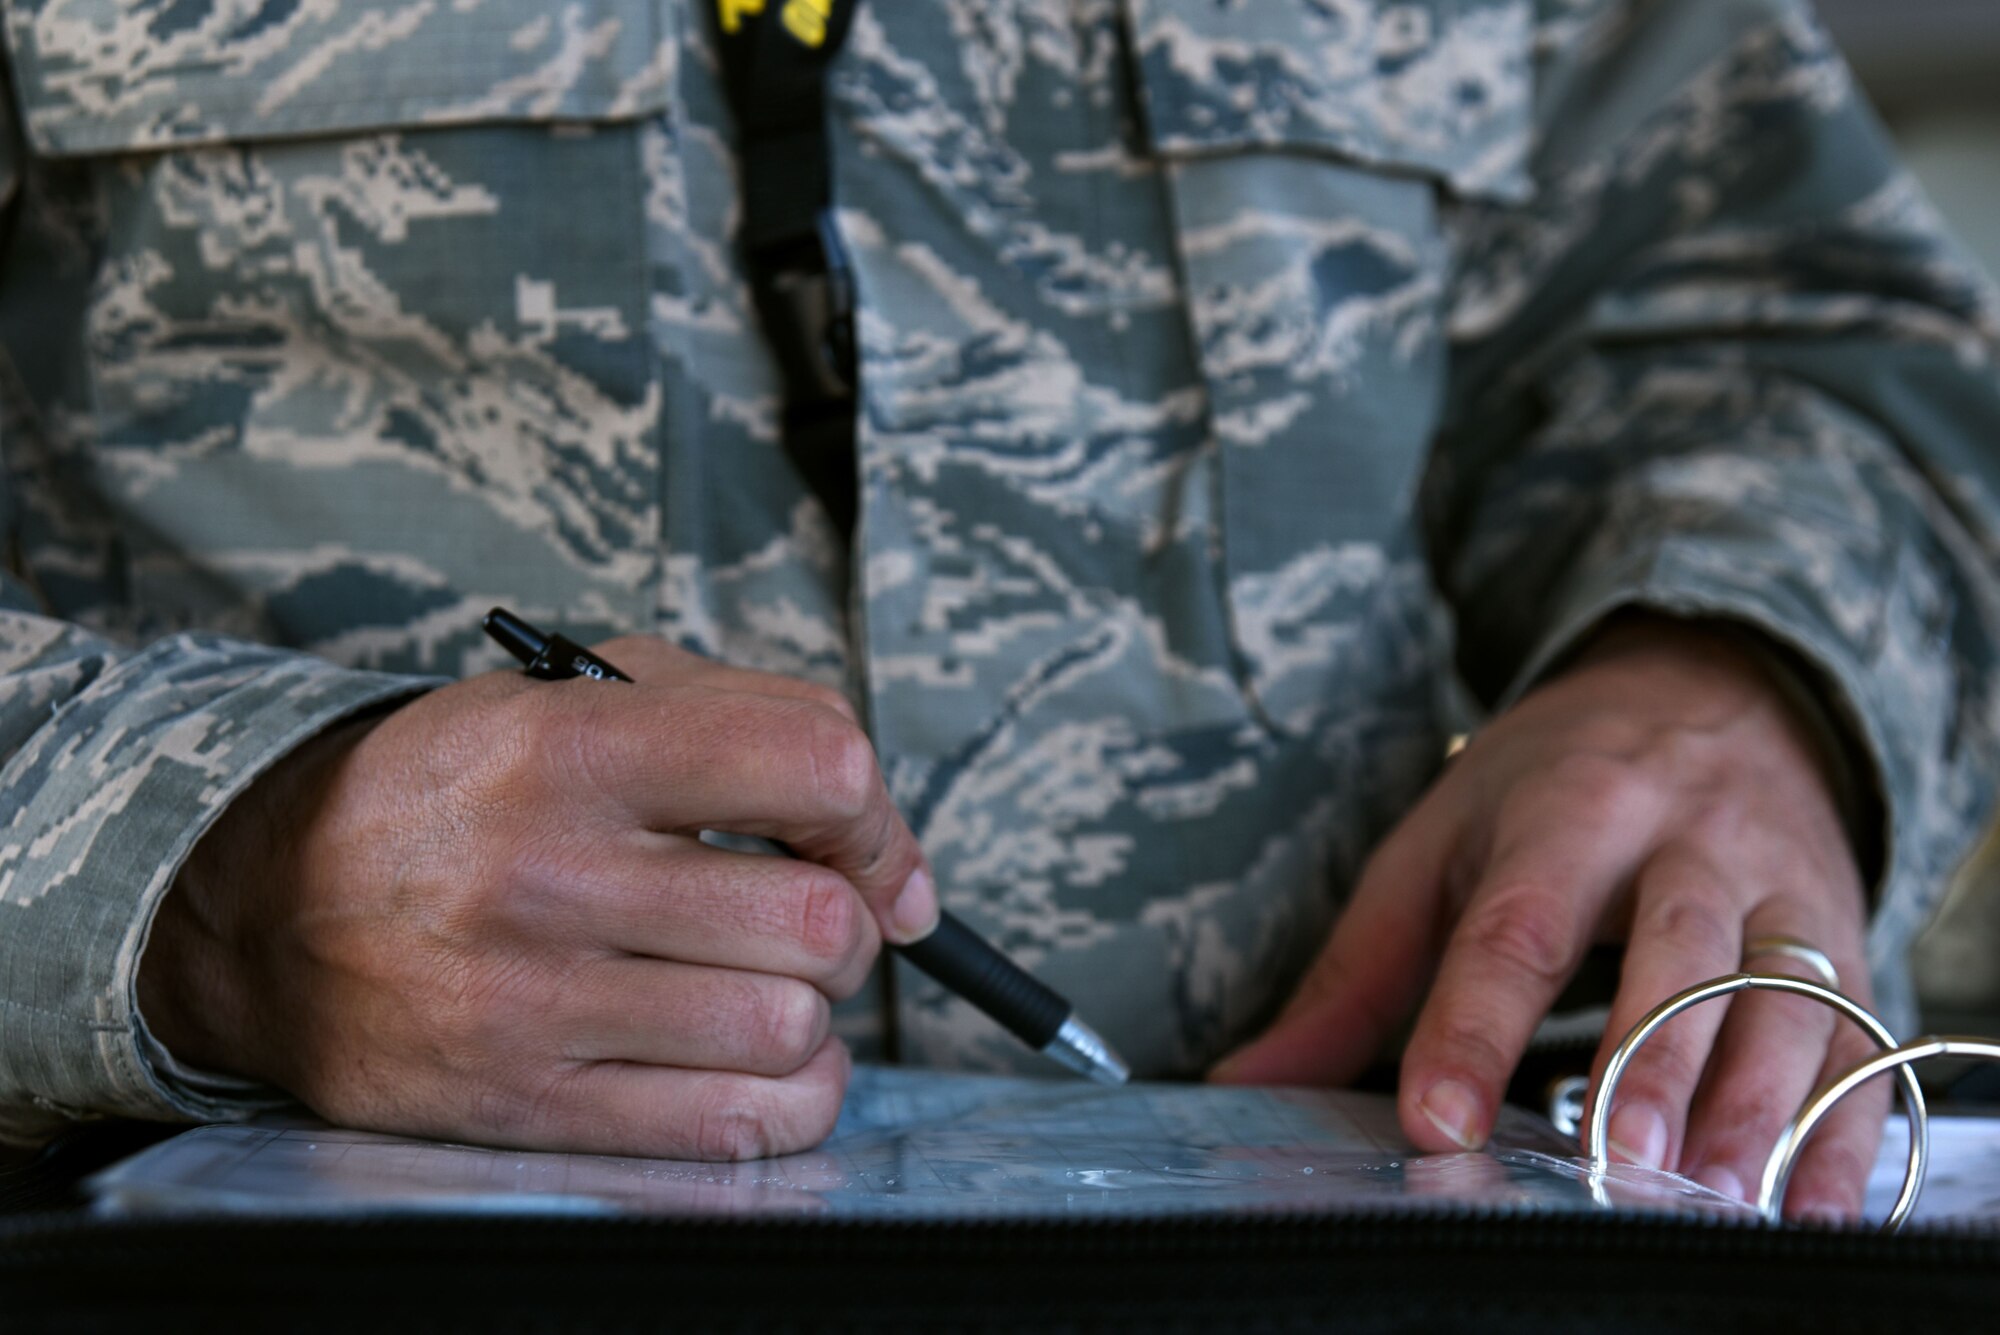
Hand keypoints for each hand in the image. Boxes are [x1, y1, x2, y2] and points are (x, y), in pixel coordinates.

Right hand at [137, 637, 937, 1159]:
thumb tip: (896, 863)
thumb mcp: (576, 695)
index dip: (872, 810)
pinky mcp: (527, 1108)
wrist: (265, 906)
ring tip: (758, 978)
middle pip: (818, 919)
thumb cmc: (456, 792)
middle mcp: (550, 876)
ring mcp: (534, 1004)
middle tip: (801, 911)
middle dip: (845, 919)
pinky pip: (740, 1126)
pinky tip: (756, 1054)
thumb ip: (751, 722)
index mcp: (569, 749)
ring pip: (789, 1027)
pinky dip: (791, 1095)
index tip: (857, 835)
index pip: (811, 765)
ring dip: (809, 1008)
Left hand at [1213, 616, 1882, 1219]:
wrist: (1715, 688)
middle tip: (1612, 1160)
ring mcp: (1779, 889)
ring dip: (1749, 1103)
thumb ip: (1353, 976)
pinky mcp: (1844, 940)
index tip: (1436, 1119)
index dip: (1474, 1025)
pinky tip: (1803, 1205)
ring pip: (1780, 997)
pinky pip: (1854, 1040)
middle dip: (1648, 1060)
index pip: (1514, 925)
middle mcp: (1687, 843)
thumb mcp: (1437, 848)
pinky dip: (1839, 1127)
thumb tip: (1245, 1079)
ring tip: (1709, 1193)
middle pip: (1674, 952)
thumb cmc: (1554, 783)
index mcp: (1568, 811)